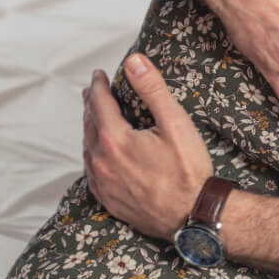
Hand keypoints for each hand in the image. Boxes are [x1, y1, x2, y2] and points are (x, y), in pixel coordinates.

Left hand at [83, 54, 212, 239]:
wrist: (191, 216)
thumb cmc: (187, 171)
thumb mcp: (175, 124)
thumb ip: (152, 90)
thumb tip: (134, 62)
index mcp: (115, 139)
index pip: (99, 103)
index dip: (98, 85)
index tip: (99, 74)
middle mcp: (102, 161)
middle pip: (89, 124)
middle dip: (91, 105)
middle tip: (94, 92)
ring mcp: (102, 183)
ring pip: (88, 148)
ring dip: (90, 128)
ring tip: (95, 117)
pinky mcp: (108, 199)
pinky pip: (91, 171)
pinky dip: (92, 154)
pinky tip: (99, 152)